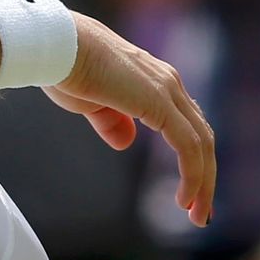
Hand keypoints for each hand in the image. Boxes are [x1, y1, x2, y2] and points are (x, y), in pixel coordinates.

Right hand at [42, 16, 214, 225]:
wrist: (55, 46)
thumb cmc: (64, 68)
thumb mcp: (90, 103)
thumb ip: (111, 121)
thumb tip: (126, 142)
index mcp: (155, 81)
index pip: (186, 124)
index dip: (190, 157)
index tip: (187, 189)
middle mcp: (169, 83)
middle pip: (201, 136)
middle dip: (204, 175)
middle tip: (200, 211)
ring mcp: (167, 91)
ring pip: (201, 144)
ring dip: (203, 182)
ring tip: (197, 214)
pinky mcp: (160, 103)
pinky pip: (187, 146)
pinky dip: (192, 174)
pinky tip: (185, 198)